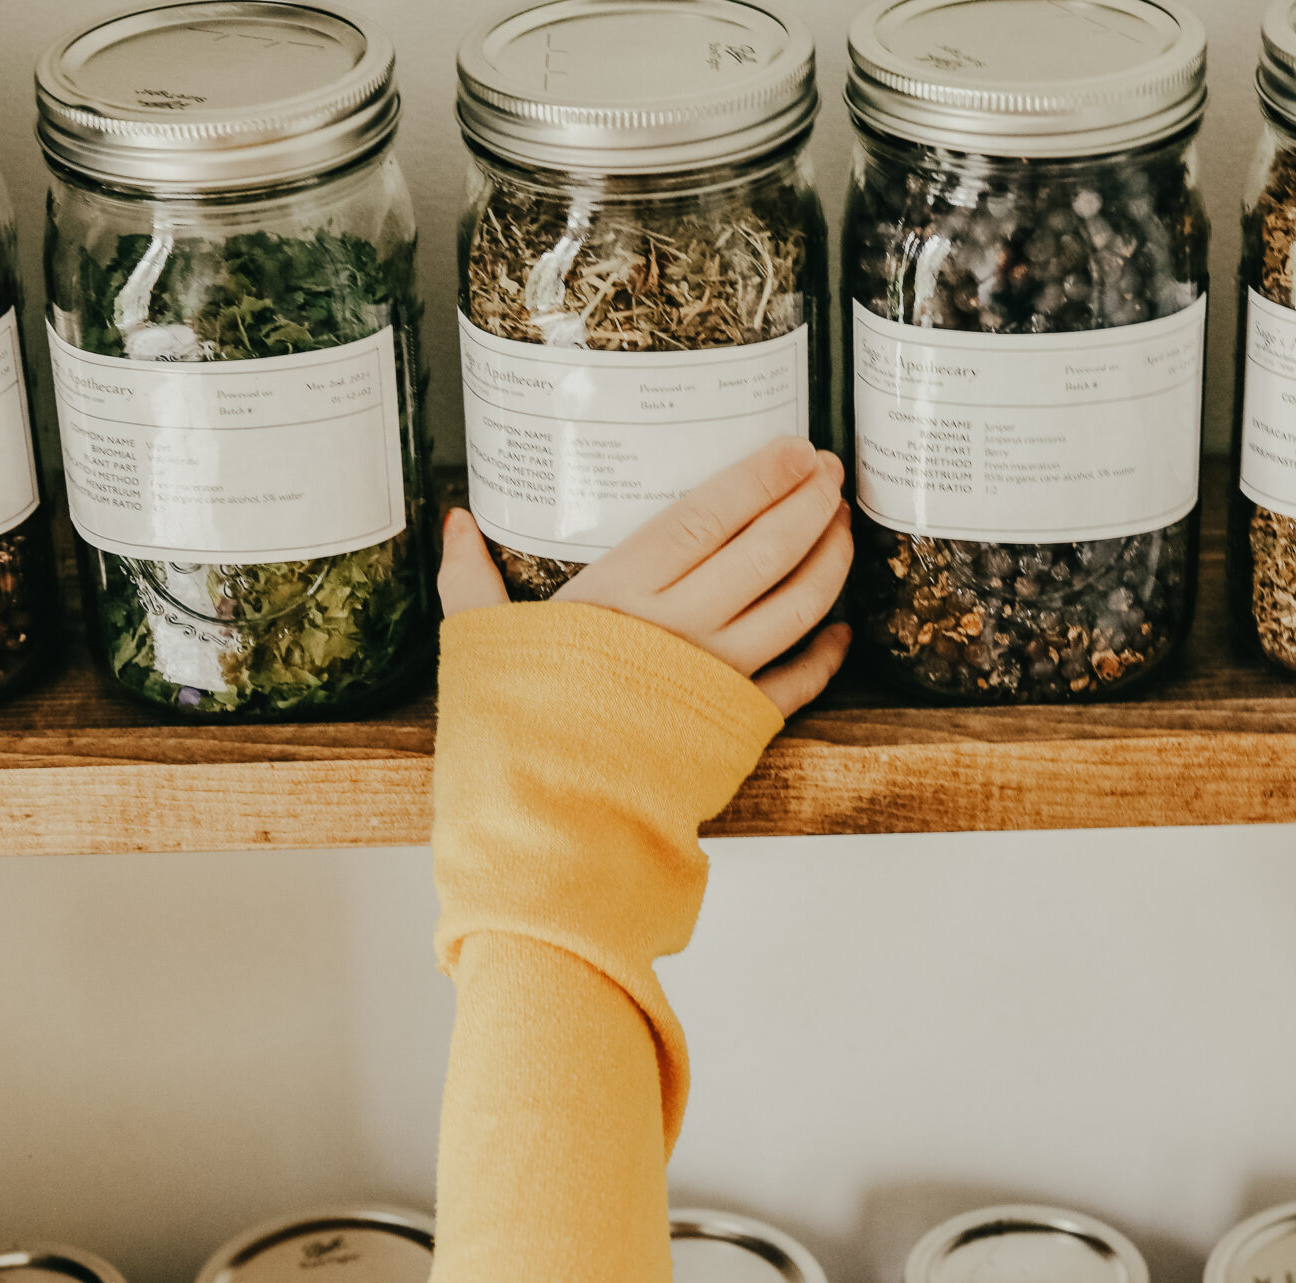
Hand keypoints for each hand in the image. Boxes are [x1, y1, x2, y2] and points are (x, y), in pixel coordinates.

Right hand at [437, 436, 852, 716]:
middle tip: (829, 473)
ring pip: (796, 606)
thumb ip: (470, 579)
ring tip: (841, 527)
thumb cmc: (514, 731)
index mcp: (623, 592)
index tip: (792, 449)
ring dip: (828, 562)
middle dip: (809, 504)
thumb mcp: (483, 640)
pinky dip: (825, 653)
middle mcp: (682, 627)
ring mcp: (718, 678)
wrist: (546, 820)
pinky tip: (839, 627)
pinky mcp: (736, 726)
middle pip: (765, 550)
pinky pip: (797, 683)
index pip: (708, 515)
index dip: (759, 477)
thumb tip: (454, 523)